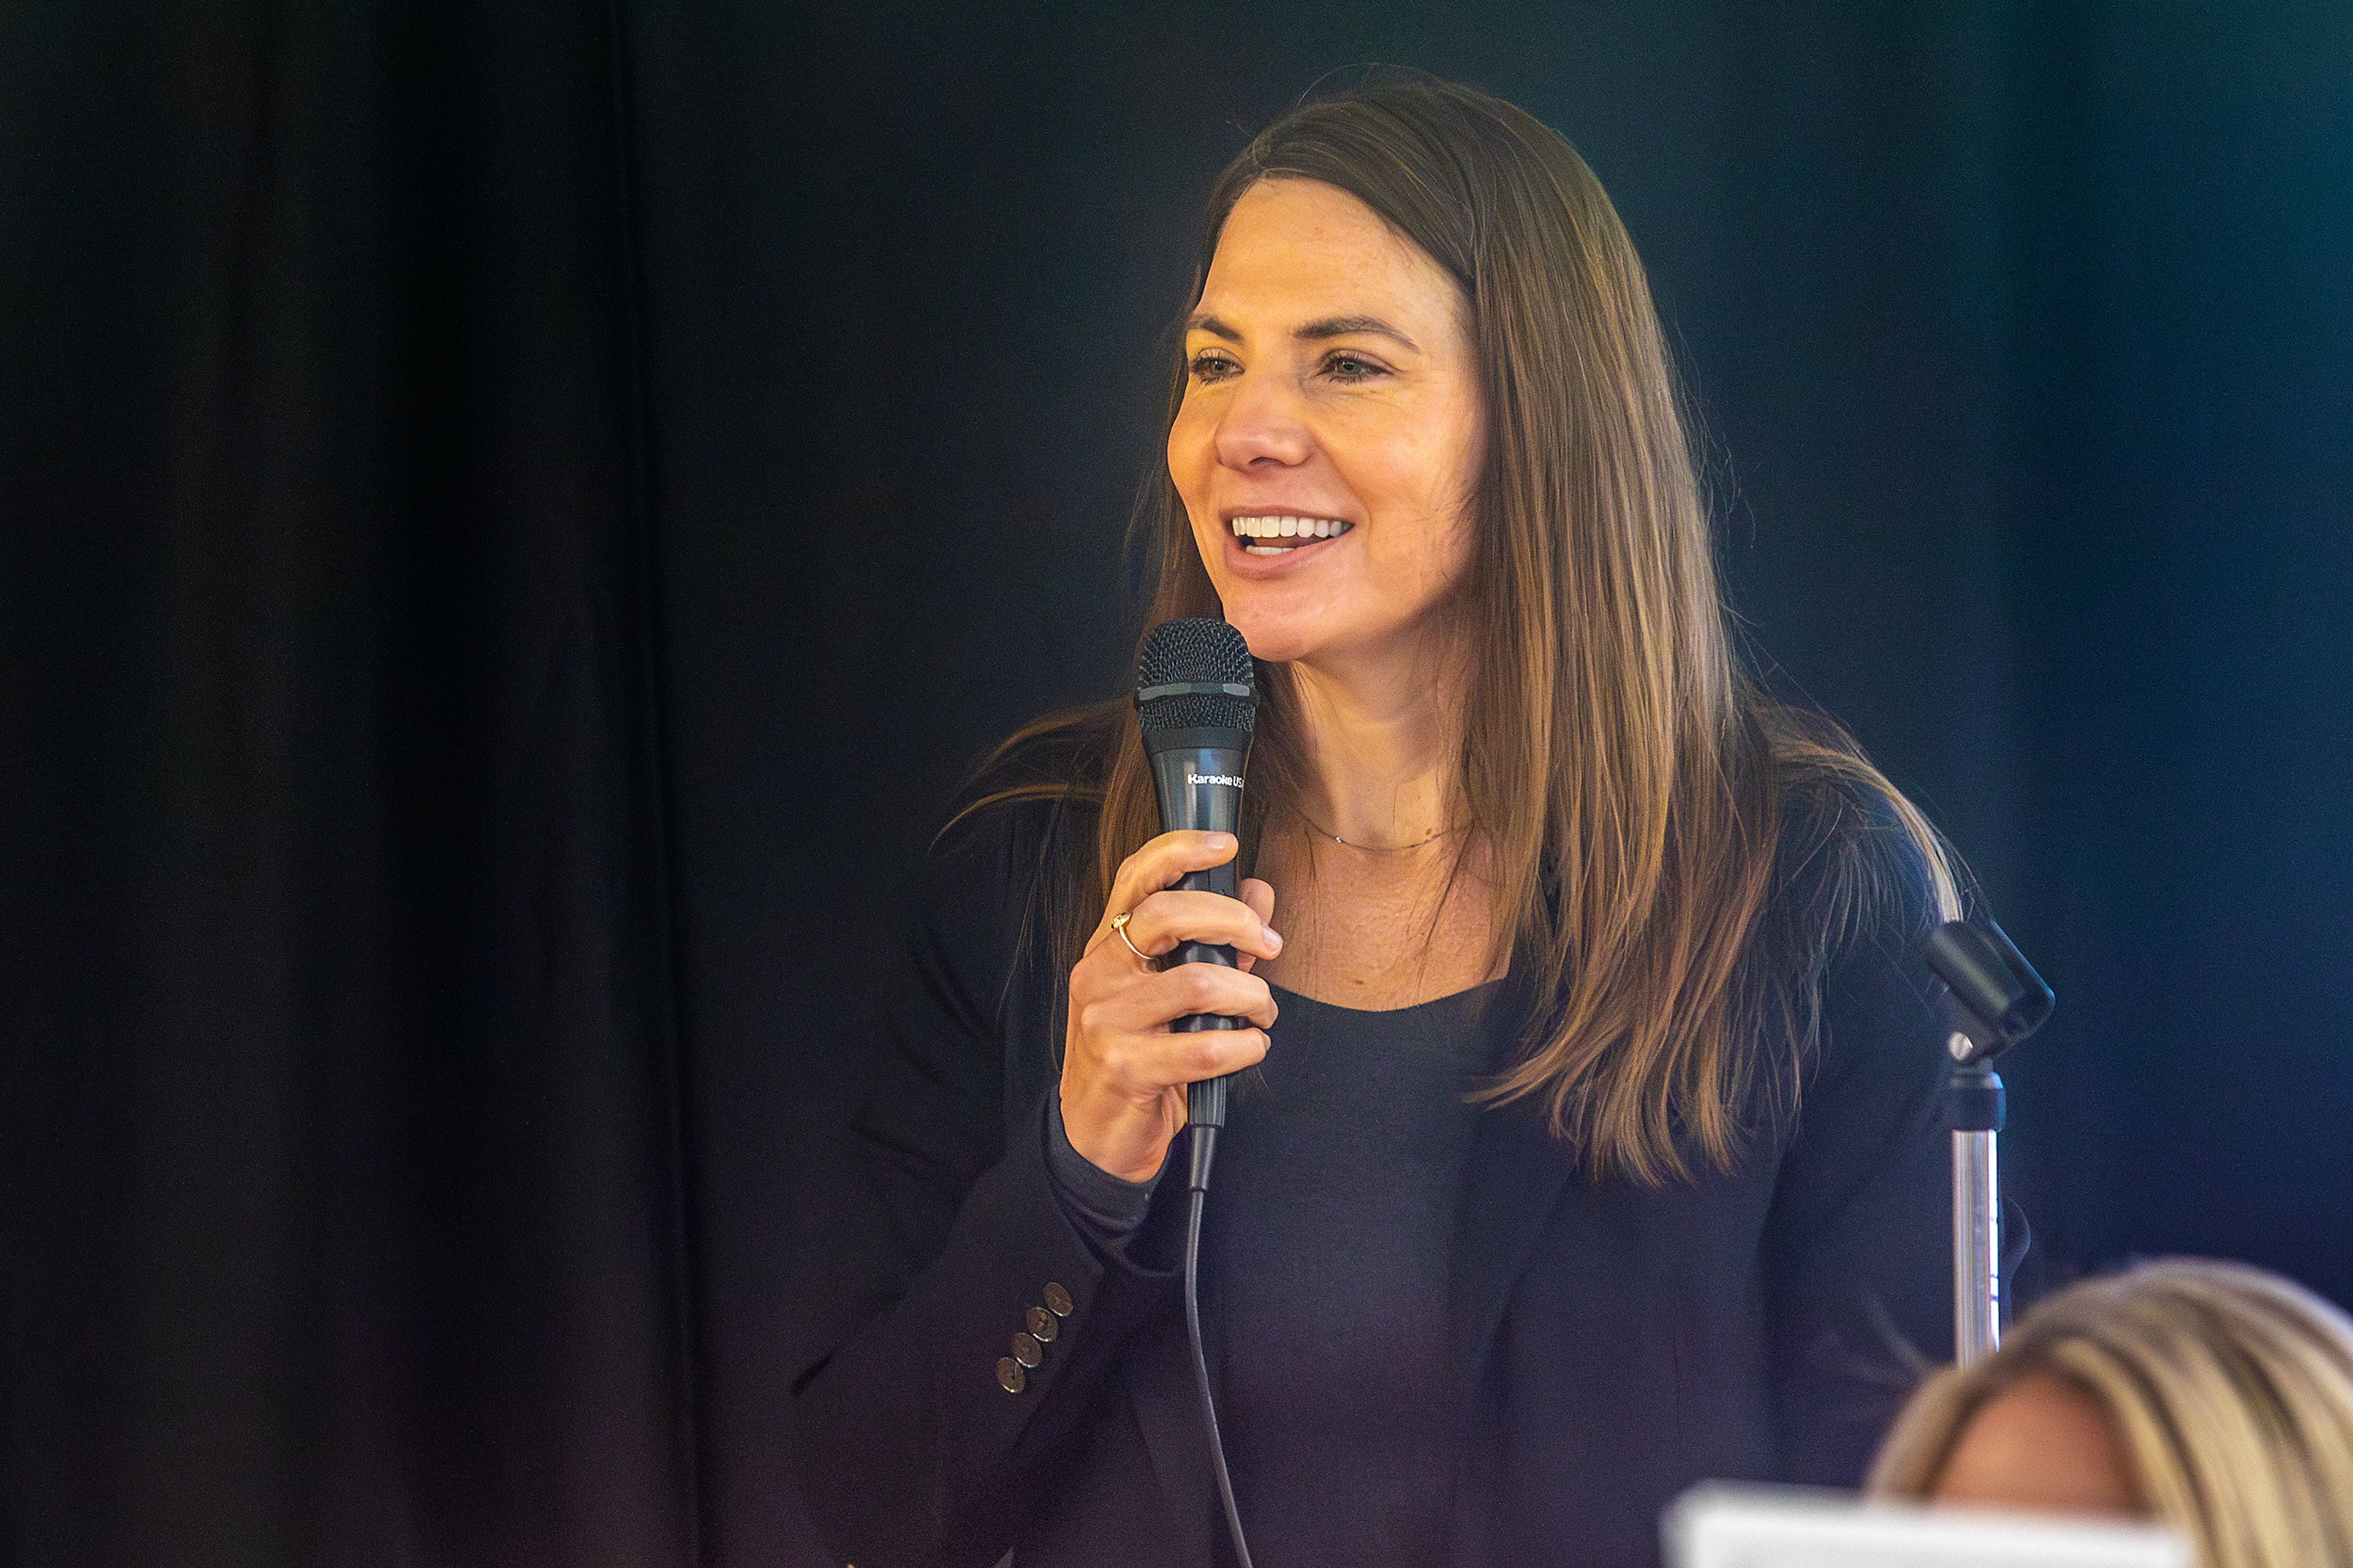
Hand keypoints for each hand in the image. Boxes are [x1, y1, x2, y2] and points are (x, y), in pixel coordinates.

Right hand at [1058, 830, 1279, 1181]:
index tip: (1226, 844)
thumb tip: (1258, 894)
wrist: (1098, 1133)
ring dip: (1251, 996)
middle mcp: (1099, 974)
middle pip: (1169, 916)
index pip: (1135, 878)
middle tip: (1268, 946)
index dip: (1179, 850)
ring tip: (1260, 1013)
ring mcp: (1105, 1021)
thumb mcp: (1170, 993)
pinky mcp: (1125, 1067)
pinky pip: (1205, 1046)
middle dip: (1236, 923)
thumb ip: (1216, 942)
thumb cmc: (1140, 1054)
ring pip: (1199, 982)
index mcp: (1109, 946)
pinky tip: (1251, 1047)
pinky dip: (1245, 1046)